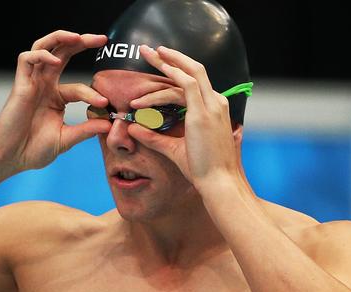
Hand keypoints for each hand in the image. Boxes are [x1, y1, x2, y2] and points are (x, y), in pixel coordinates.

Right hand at [0, 30, 111, 171]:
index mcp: (56, 97)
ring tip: (79, 37)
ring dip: (61, 38)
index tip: (106, 104)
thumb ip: (86, 130)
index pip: (79, 87)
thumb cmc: (32, 150)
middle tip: (102, 39)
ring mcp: (32, 83)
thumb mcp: (66, 139)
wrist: (10, 158)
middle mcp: (44, 85)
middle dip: (82, 42)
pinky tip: (55, 60)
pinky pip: (27, 59)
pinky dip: (41, 54)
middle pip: (62, 52)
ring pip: (43, 46)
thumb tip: (109, 124)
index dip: (93, 93)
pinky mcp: (20, 85)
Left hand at [127, 45, 238, 184]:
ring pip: (188, 73)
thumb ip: (153, 137)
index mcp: (214, 109)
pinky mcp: (203, 113)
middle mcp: (216, 103)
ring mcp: (212, 106)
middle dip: (170, 57)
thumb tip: (133, 129)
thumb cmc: (202, 170)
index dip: (174, 71)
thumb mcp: (173, 149)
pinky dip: (166, 81)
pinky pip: (184, 86)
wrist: (218, 182)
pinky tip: (150, 83)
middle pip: (193, 69)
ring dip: (166, 62)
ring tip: (146, 54)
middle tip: (149, 50)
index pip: (193, 82)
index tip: (157, 65)